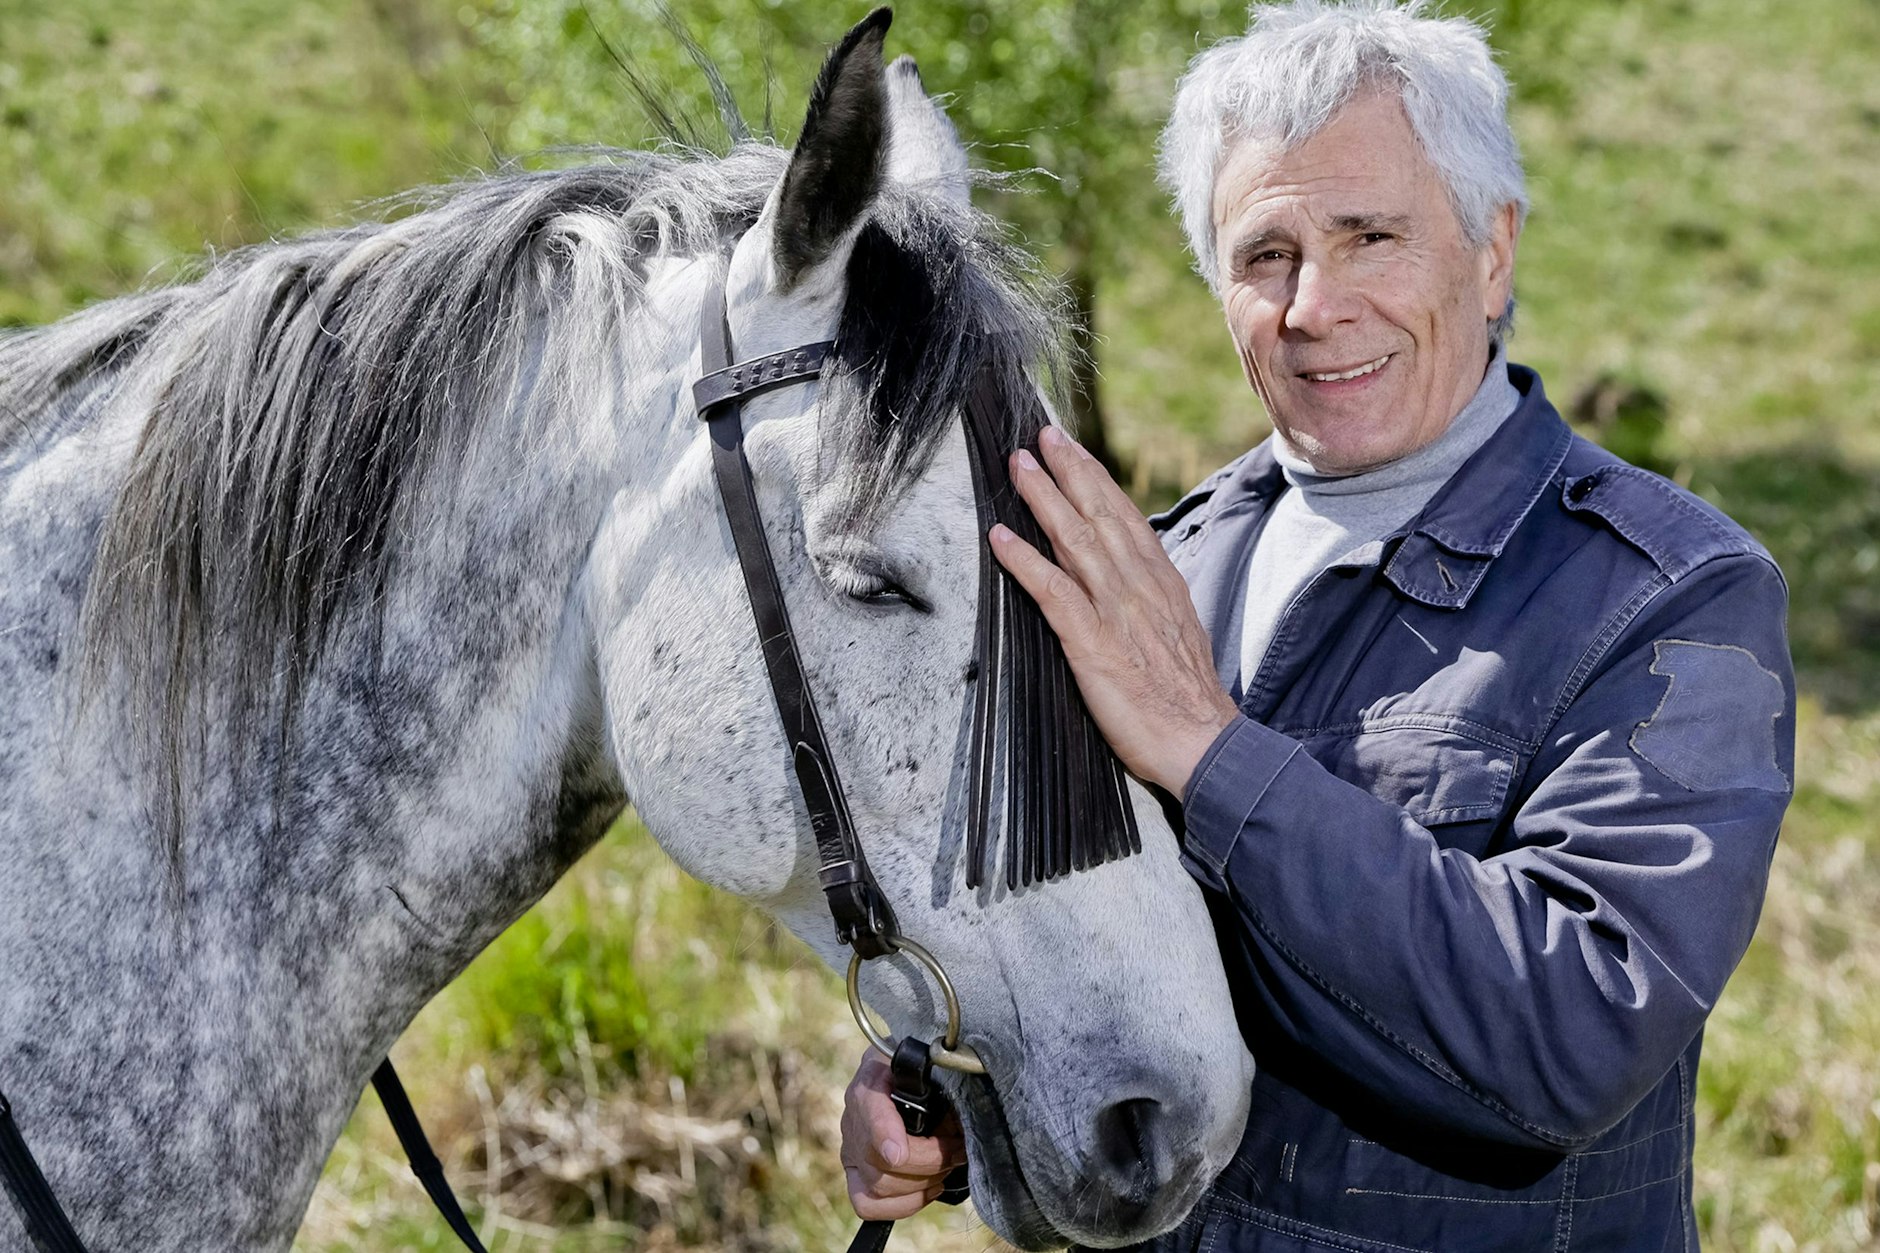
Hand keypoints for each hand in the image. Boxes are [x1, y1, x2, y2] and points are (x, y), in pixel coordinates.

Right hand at [840, 1048, 967, 1220]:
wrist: (901, 1074)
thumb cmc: (923, 1070)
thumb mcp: (933, 1061)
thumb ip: (944, 1076)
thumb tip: (965, 1113)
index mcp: (873, 1079)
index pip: (869, 1109)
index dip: (882, 1135)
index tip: (899, 1154)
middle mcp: (854, 1116)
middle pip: (879, 1160)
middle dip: (929, 1162)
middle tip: (958, 1151)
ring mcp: (851, 1148)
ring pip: (878, 1186)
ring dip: (923, 1183)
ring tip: (947, 1167)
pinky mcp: (855, 1174)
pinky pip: (867, 1205)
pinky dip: (904, 1204)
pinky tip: (929, 1187)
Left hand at [991, 425, 1240, 795]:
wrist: (1202, 742)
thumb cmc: (1187, 698)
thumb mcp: (1178, 632)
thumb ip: (1151, 600)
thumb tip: (1131, 579)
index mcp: (1160, 582)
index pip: (1124, 517)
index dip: (1095, 479)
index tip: (1073, 450)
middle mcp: (1138, 586)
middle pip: (1099, 514)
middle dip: (1069, 470)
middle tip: (1041, 436)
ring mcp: (1115, 611)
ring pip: (1075, 540)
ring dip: (1043, 499)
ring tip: (1018, 466)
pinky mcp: (1092, 642)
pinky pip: (1052, 591)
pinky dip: (1025, 560)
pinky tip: (1000, 537)